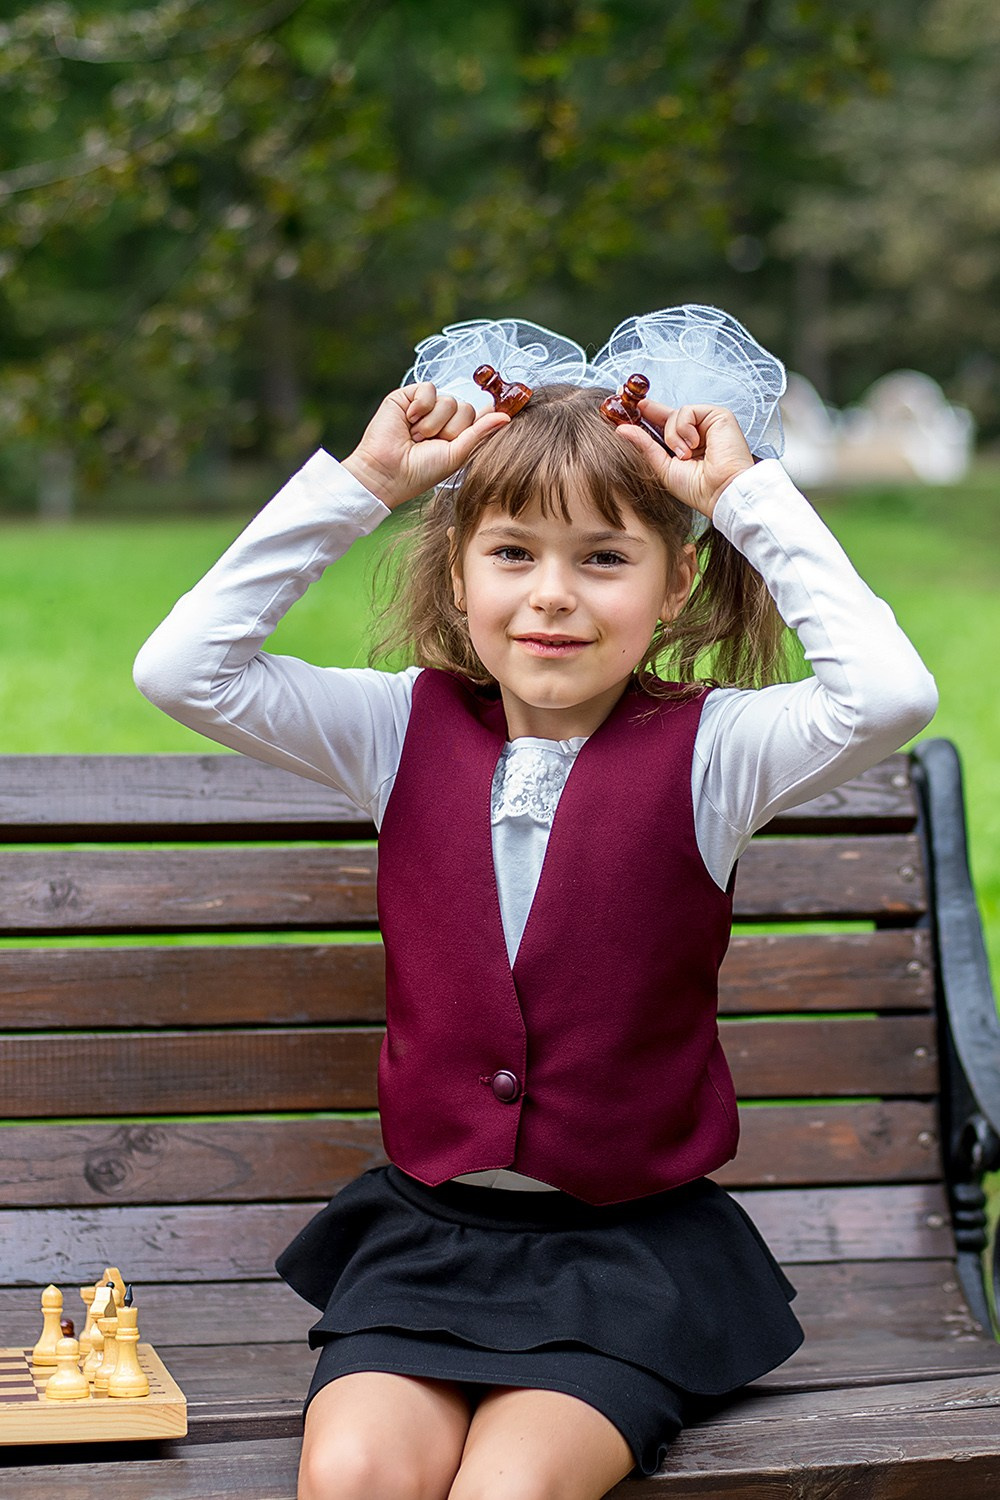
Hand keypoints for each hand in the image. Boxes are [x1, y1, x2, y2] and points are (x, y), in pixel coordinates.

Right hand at [341, 383, 509, 509]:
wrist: (387, 472)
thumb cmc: (420, 471)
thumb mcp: (457, 454)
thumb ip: (480, 432)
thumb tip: (506, 416)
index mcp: (456, 434)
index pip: (478, 416)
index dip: (487, 414)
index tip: (503, 411)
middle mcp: (442, 419)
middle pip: (466, 408)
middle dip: (450, 430)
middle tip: (430, 444)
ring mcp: (426, 406)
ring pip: (449, 400)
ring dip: (432, 424)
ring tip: (416, 437)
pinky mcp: (408, 396)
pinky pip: (429, 389)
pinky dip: (421, 406)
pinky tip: (409, 421)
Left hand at [613, 401, 753, 520]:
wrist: (719, 492)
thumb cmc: (696, 488)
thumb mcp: (662, 466)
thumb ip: (644, 445)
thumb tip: (621, 429)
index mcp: (684, 445)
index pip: (663, 425)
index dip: (647, 415)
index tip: (630, 408)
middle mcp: (696, 433)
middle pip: (668, 415)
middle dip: (652, 413)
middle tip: (636, 408)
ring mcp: (707, 424)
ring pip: (675, 414)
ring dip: (673, 436)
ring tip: (685, 454)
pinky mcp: (718, 416)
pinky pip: (688, 411)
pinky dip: (685, 428)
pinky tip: (694, 445)